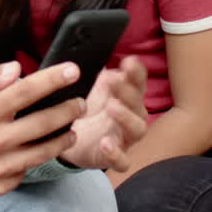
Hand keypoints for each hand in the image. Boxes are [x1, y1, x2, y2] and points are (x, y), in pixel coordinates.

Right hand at [0, 61, 86, 198]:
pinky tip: (43, 149)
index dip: (53, 80)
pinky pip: (27, 170)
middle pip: (42, 122)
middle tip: (81, 103)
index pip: (26, 92)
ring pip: (42, 151)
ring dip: (62, 138)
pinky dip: (38, 158)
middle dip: (68, 110)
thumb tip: (17, 69)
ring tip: (71, 129)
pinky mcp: (0, 185)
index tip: (73, 71)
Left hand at [61, 56, 148, 170]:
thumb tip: (94, 50)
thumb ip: (96, 71)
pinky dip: (116, 154)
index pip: (138, 82)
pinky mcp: (113, 159)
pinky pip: (122, 161)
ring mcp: (124, 139)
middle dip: (129, 92)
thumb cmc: (88, 109)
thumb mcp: (91, 86)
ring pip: (138, 130)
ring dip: (127, 117)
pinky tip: (106, 143)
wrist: (72, 140)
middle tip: (115, 82)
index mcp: (126, 96)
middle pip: (139, 103)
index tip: (129, 61)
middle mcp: (131, 117)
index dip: (136, 72)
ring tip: (112, 107)